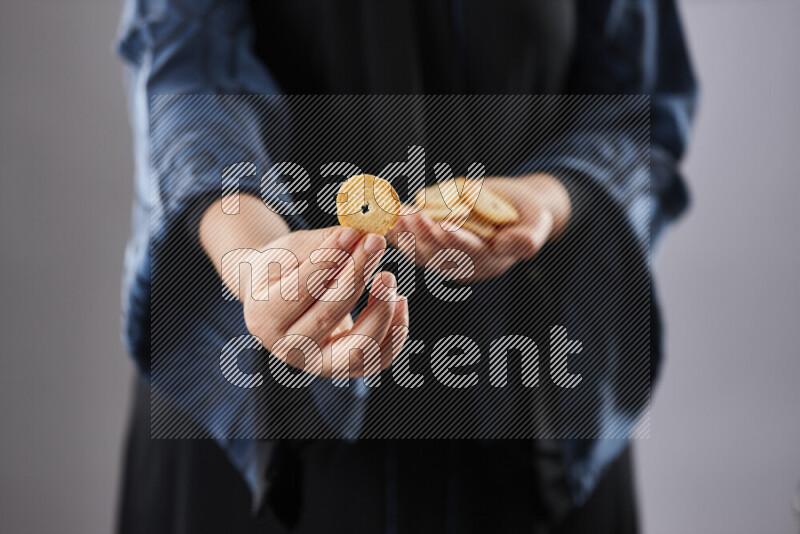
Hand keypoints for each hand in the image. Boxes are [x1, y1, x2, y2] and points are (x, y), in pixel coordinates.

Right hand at [239, 226, 408, 378]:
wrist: (276, 297)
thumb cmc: (281, 268)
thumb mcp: (290, 250)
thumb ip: (322, 244)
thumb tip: (357, 235)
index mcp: (262, 317)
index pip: (300, 290)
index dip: (328, 261)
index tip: (352, 234)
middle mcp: (288, 348)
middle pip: (329, 315)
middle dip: (357, 275)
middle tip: (375, 242)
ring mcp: (317, 364)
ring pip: (359, 349)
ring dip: (381, 310)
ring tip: (387, 276)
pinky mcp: (344, 368)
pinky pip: (379, 359)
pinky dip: (396, 332)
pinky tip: (400, 300)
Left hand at [387, 174, 570, 280]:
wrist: (513, 208)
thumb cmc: (529, 214)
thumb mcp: (538, 224)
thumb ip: (527, 240)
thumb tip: (509, 245)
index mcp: (488, 263)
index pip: (469, 254)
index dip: (455, 241)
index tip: (442, 227)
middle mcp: (462, 265)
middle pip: (438, 253)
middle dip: (422, 234)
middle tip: (410, 216)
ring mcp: (443, 257)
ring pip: (419, 249)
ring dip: (404, 233)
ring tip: (393, 213)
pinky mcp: (429, 246)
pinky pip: (408, 240)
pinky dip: (396, 230)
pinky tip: (382, 216)